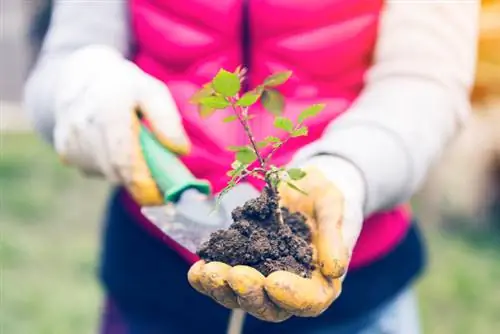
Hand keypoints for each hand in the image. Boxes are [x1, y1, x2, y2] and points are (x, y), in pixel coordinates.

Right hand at [53, 46, 189, 204]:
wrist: (78, 75)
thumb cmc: (124, 86)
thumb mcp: (152, 91)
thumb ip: (167, 119)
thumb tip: (180, 151)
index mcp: (109, 112)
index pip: (125, 161)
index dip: (144, 185)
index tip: (162, 197)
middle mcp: (85, 129)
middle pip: (118, 173)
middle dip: (141, 180)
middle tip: (158, 174)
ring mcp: (71, 143)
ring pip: (108, 174)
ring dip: (125, 169)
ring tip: (130, 143)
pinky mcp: (65, 153)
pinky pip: (95, 170)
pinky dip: (109, 164)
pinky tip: (110, 142)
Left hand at [188, 160, 364, 321]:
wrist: (302, 184)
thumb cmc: (323, 195)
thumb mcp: (333, 206)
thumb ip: (334, 236)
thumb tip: (334, 270)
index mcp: (320, 278)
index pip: (310, 299)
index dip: (292, 295)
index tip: (273, 281)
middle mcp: (291, 285)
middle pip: (271, 305)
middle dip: (249, 293)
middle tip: (234, 275)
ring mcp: (264, 276)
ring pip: (243, 297)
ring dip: (223, 289)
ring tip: (207, 273)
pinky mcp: (244, 264)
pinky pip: (226, 280)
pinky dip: (209, 279)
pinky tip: (197, 270)